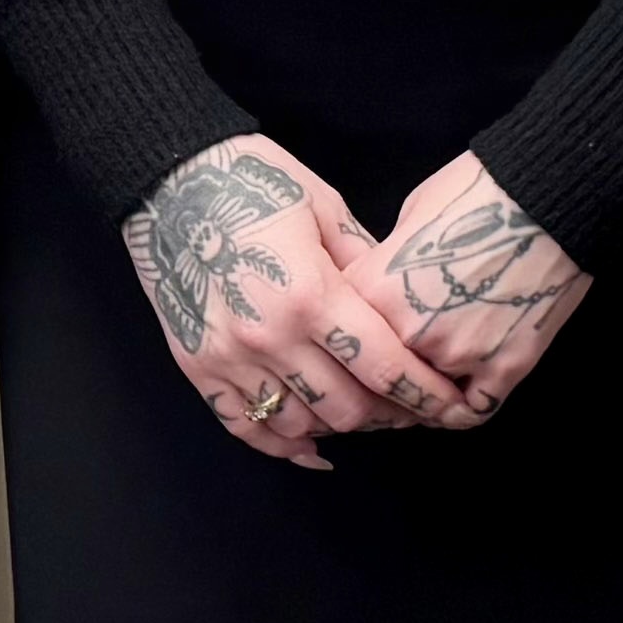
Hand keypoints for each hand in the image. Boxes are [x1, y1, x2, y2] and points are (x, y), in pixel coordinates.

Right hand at [122, 137, 473, 468]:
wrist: (168, 178)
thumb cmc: (251, 180)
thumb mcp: (324, 208)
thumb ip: (364, 264)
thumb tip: (396, 303)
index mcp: (311, 293)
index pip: (385, 367)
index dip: (427, 395)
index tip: (454, 406)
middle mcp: (270, 336)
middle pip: (347, 409)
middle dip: (389, 415)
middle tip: (412, 407)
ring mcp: (229, 358)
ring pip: (300, 425)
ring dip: (338, 427)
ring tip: (364, 413)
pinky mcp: (197, 366)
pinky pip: (244, 426)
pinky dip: (281, 444)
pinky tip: (310, 444)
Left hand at [343, 152, 589, 420]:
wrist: (544, 193)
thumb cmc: (475, 191)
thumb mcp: (409, 218)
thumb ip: (385, 268)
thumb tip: (381, 292)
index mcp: (374, 289)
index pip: (339, 341)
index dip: (345, 350)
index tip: (351, 354)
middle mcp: (408, 330)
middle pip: (374, 384)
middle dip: (374, 389)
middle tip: (381, 386)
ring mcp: (458, 354)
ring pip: (422, 404)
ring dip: (419, 399)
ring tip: (422, 388)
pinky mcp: (504, 366)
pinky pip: (472, 411)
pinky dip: (462, 409)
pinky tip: (459, 397)